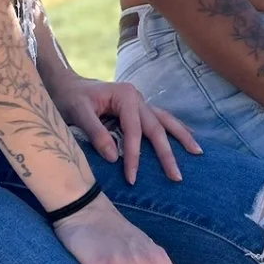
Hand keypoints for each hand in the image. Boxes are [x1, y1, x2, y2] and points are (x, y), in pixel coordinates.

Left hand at [48, 74, 202, 184]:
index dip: (134, 155)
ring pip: (165, 121)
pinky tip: (188, 137)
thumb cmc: (70, 98)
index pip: (134, 131)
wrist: (66, 85)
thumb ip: (96, 133)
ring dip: (181, 137)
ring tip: (197, 153)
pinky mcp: (138, 109)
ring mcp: (140, 102)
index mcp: (125, 96)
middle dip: (167, 153)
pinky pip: (161, 120)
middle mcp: (137, 98)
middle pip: (156, 127)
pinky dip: (175, 129)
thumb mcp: (78, 113)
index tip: (132, 178)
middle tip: (176, 177)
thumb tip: (114, 158)